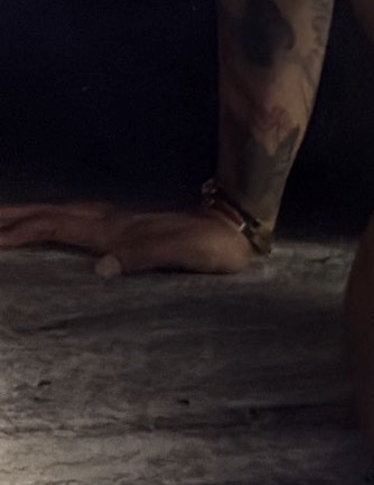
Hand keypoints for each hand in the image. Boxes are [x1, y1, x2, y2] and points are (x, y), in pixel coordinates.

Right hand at [0, 201, 259, 276]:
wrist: (238, 229)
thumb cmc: (214, 247)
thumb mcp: (186, 254)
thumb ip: (147, 257)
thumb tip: (100, 269)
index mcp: (118, 231)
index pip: (58, 228)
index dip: (23, 231)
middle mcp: (113, 223)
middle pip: (52, 215)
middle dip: (15, 217)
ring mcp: (119, 224)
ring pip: (62, 216)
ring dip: (29, 216)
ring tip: (1, 220)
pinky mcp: (127, 231)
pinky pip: (76, 224)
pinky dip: (52, 223)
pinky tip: (49, 228)